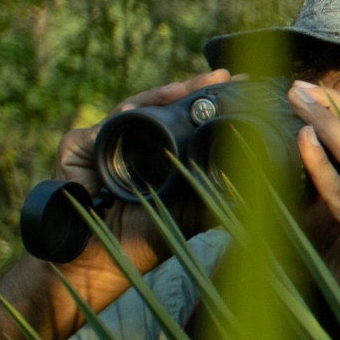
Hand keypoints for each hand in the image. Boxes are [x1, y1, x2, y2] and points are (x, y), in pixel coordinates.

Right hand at [24, 70, 235, 319]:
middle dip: (191, 88)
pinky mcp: (75, 148)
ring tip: (193, 86)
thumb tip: (264, 185)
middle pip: (161, 105)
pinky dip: (125, 119)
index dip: (210, 102)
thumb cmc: (144, 239)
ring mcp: (101, 141)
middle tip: (223, 76)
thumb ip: (215, 196)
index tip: (243, 86)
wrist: (101, 262)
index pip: (186, 119)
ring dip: (163, 95)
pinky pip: (102, 127)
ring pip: (134, 107)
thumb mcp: (189, 215)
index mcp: (159, 153)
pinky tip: (147, 112)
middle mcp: (131, 141)